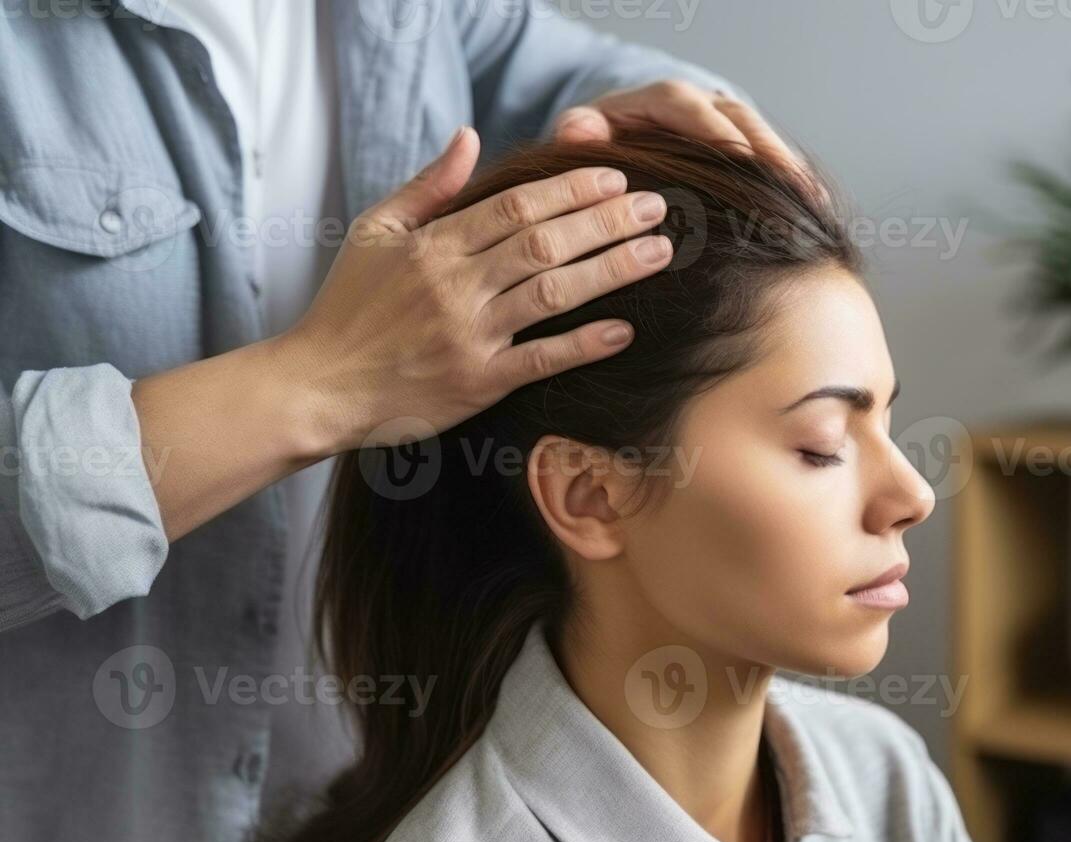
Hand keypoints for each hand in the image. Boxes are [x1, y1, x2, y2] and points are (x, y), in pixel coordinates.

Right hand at [276, 125, 673, 455]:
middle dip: (607, 221)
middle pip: (545, 242)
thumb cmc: (348, 308)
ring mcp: (469, 335)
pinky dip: (583, 345)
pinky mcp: (478, 383)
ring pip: (551, 293)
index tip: (615, 178)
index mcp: (434, 245)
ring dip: (611, 270)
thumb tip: (471, 136)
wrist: (320, 386)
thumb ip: (428, 186)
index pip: (516, 206)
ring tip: (658, 253)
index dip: (570, 190)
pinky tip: (624, 330)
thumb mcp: (375, 232)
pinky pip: (541, 360)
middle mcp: (455, 285)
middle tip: (659, 208)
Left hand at [551, 80, 821, 200]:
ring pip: (760, 136)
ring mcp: (720, 124)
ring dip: (786, 167)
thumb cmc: (595, 150)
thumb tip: (579, 128)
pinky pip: (766, 157)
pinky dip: (787, 179)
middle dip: (767, 151)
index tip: (739, 159)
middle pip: (738, 118)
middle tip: (792, 187)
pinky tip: (810, 207)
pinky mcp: (734, 147)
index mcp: (659, 100)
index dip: (715, 132)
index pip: (689, 107)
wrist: (610, 147)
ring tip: (811, 201)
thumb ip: (577, 133)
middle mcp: (697, 106)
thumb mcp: (581, 138)